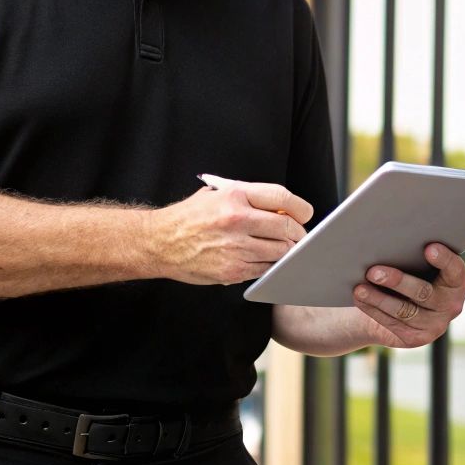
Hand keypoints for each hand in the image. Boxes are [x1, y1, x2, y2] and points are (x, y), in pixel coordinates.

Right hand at [148, 181, 311, 284]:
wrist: (159, 242)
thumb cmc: (189, 217)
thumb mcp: (216, 194)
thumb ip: (248, 198)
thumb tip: (281, 207)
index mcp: (234, 196)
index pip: (282, 198)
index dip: (300, 207)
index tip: (305, 214)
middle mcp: (237, 220)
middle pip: (286, 227)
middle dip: (298, 233)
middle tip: (299, 235)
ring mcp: (235, 247)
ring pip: (280, 251)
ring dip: (286, 250)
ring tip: (283, 247)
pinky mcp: (233, 270)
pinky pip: (265, 269)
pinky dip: (270, 265)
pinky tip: (264, 259)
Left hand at [351, 243, 464, 348]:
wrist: (401, 306)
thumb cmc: (413, 272)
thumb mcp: (421, 264)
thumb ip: (416, 255)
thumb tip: (391, 240)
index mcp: (458, 282)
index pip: (454, 269)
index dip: (444, 259)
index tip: (428, 248)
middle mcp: (451, 305)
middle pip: (423, 292)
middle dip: (397, 281)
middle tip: (373, 271)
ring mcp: (435, 325)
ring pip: (404, 311)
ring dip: (379, 299)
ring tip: (360, 288)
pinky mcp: (417, 338)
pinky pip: (393, 323)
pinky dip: (373, 309)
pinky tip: (360, 298)